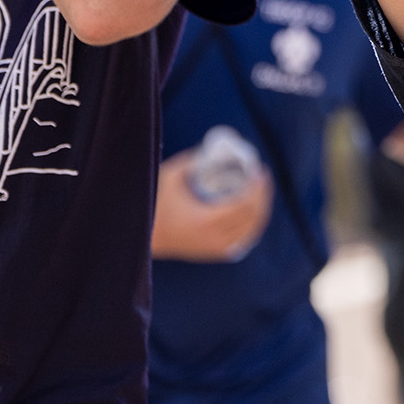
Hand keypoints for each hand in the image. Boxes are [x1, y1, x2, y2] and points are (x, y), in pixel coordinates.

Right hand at [152, 149, 273, 261]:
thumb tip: (217, 150)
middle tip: (263, 177)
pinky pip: (243, 239)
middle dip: (263, 196)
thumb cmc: (153, 205)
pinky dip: (252, 224)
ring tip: (261, 190)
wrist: (140, 238)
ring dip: (260, 210)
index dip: (258, 188)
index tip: (260, 171)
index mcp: (206, 221)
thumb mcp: (170, 176)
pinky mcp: (214, 253)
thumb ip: (193, 160)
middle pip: (253, 217)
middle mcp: (214, 239)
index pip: (245, 205)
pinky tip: (254, 211)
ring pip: (251, 230)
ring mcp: (215, 249)